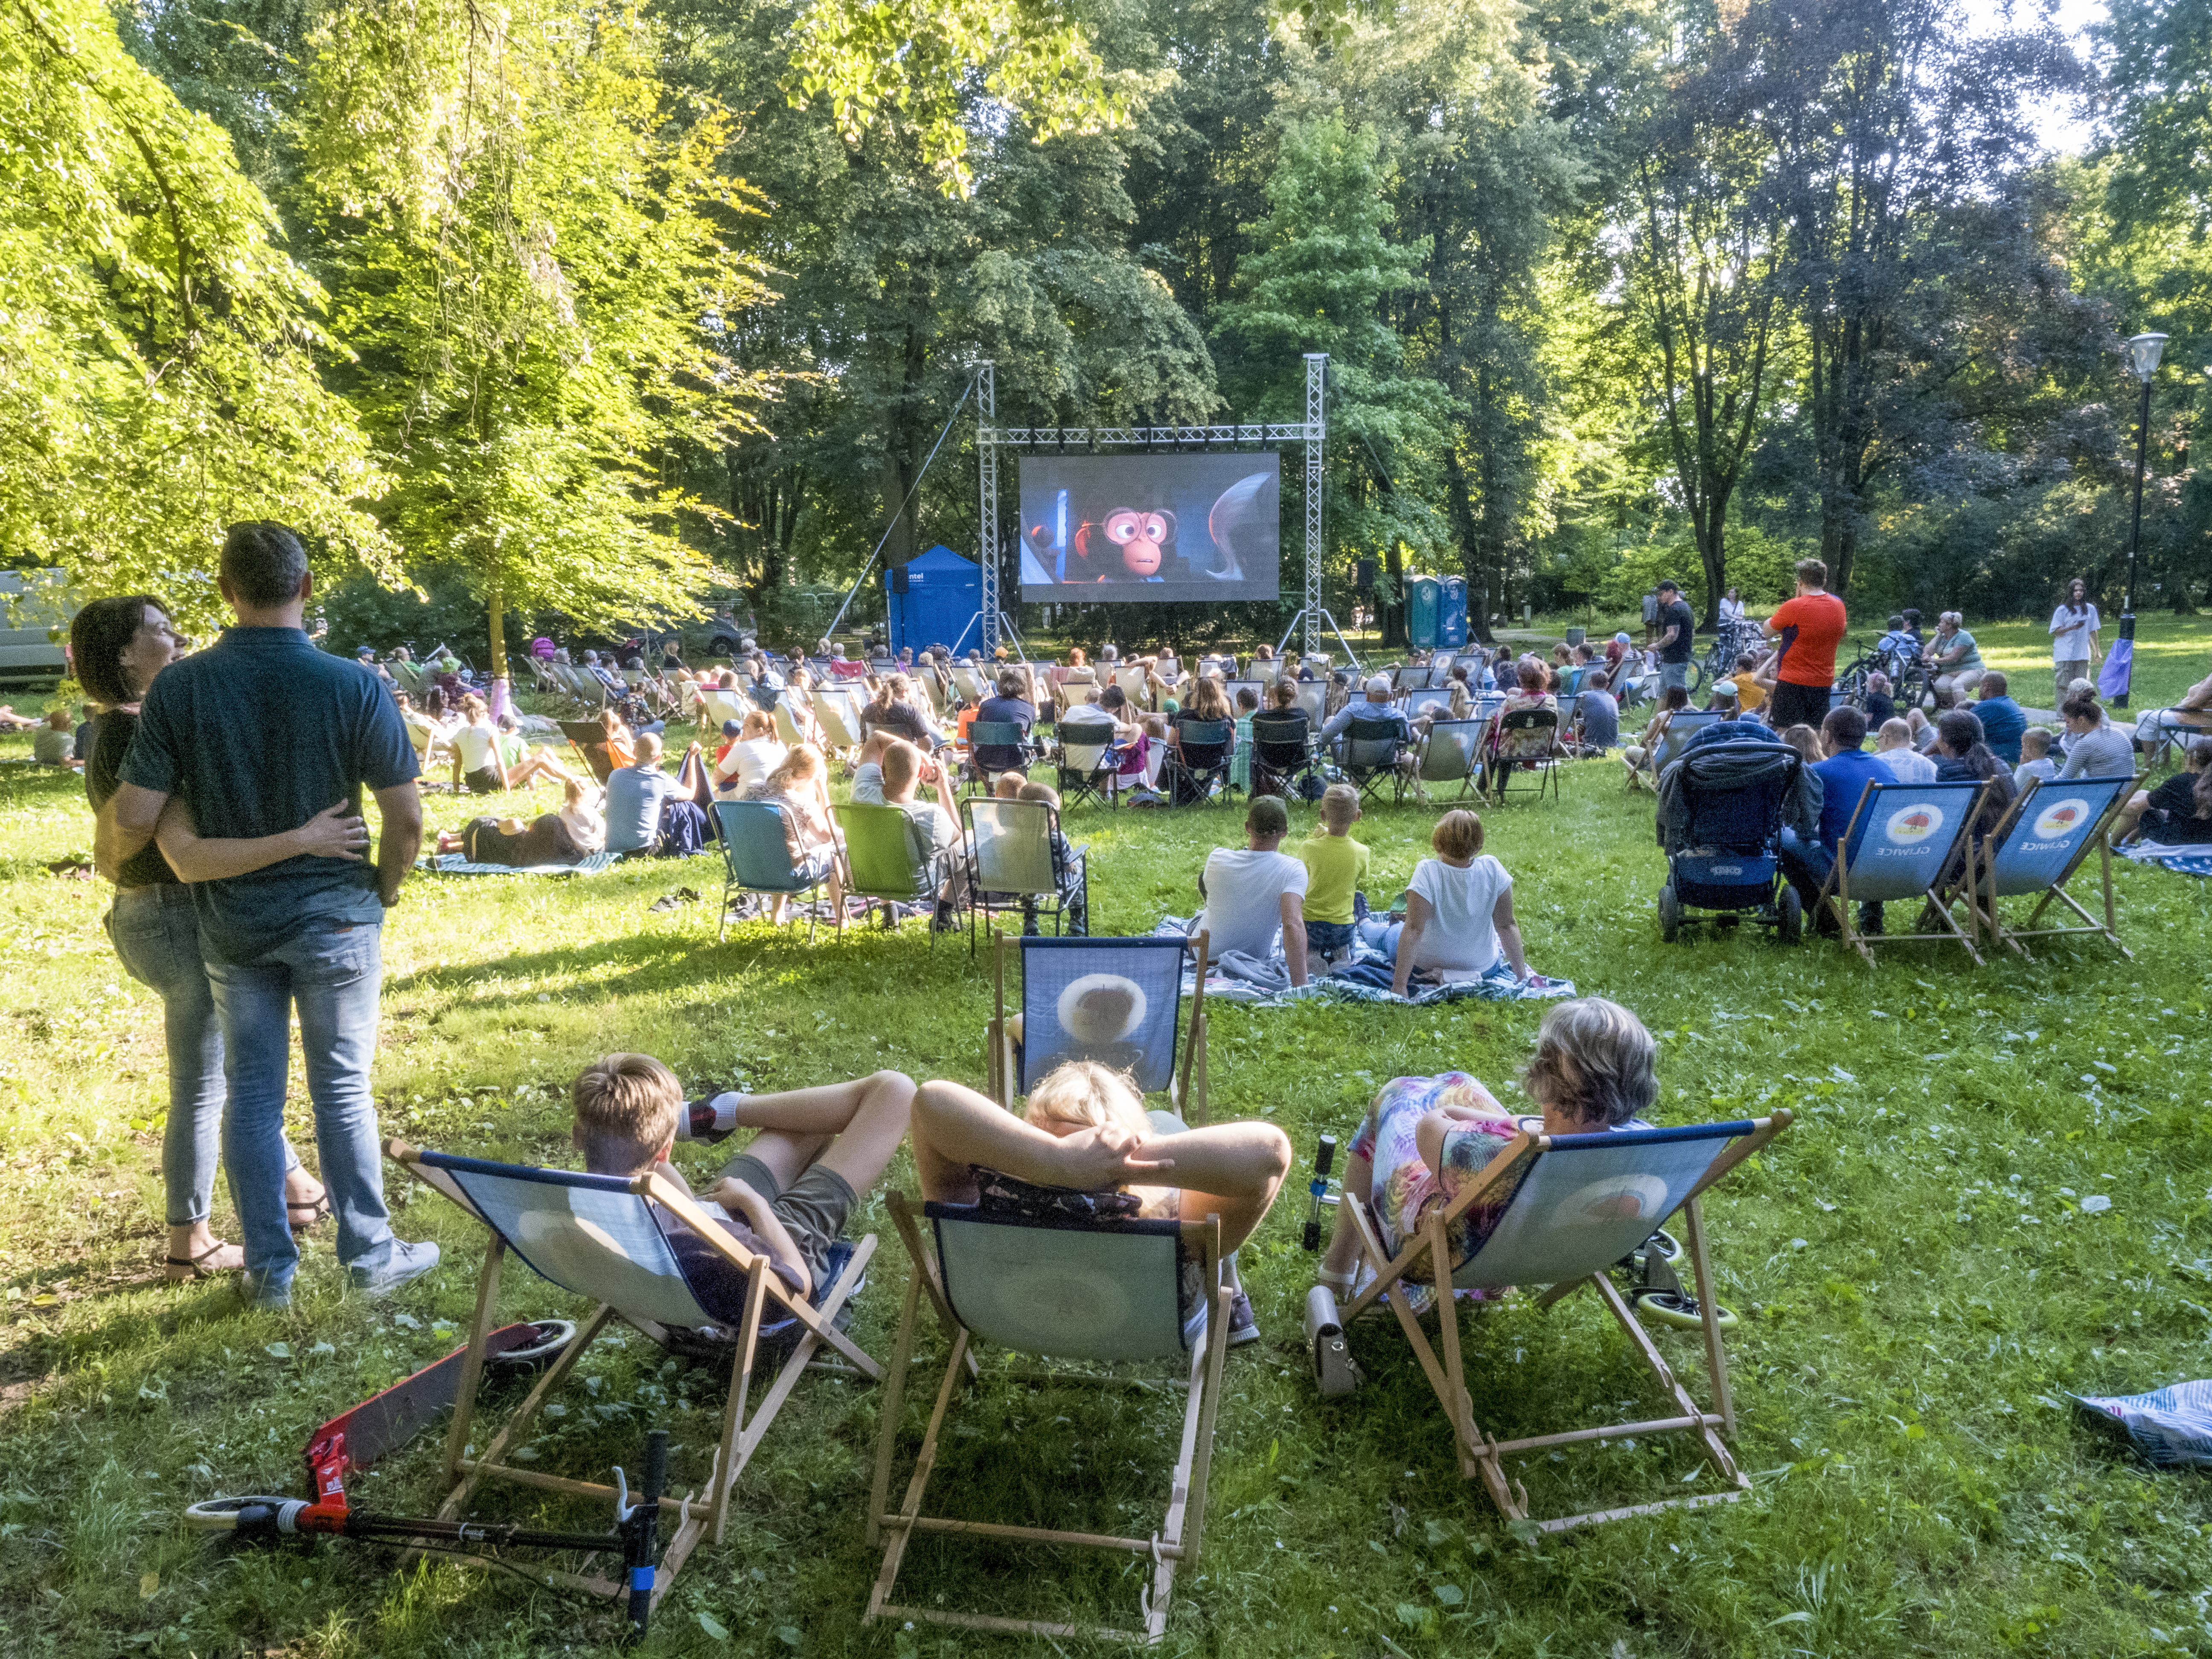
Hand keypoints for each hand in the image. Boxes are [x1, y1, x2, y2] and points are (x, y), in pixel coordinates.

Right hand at [297, 802, 371, 860]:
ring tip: (367, 842)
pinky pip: (349, 856)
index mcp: (341, 824)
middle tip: (363, 830)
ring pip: (357, 843)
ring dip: (363, 842)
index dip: (359, 820)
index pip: (355, 821)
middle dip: (362, 830)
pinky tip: (360, 857)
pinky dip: (355, 857)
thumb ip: (337, 808)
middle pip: (358, 832)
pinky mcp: (338, 852)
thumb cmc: (314, 826)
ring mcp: (342, 844)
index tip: (360, 820)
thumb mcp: (325, 814)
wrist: (306, 840)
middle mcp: (344, 834)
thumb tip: (346, 800)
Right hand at [706, 1177, 764, 1213]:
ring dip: (731, 1196)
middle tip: (722, 1203)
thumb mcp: (718, 1199)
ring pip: (734, 1190)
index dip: (714, 1194)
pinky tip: (738, 1203)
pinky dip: (738, 1197)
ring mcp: (743, 1184)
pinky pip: (741, 1193)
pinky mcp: (749, 1189)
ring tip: (731, 1204)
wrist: (749, 1201)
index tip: (714, 1201)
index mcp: (725, 1180)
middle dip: (723, 1194)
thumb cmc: (731, 1198)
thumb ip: (710, 1197)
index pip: (716, 1186)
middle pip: (725, 1188)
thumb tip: (705, 1197)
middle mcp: (734, 1179)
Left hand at [1055, 1123, 1173, 1189]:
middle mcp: (1114, 1154)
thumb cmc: (1079, 1177)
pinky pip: (1111, 1125)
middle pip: (1136, 1141)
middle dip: (1142, 1137)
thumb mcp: (1099, 1183)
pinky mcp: (1098, 1131)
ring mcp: (1106, 1141)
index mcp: (1117, 1169)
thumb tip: (1121, 1181)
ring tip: (1119, 1135)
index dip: (1159, 1166)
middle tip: (1144, 1136)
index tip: (1171, 1163)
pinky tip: (1104, 1133)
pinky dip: (1111, 1128)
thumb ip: (1113, 1180)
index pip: (1143, 1168)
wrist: (1060, 1162)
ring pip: (1123, 1130)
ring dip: (1123, 1132)